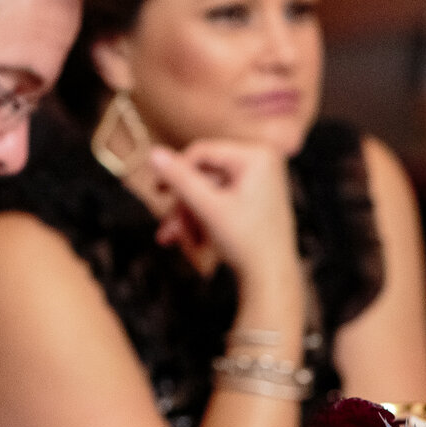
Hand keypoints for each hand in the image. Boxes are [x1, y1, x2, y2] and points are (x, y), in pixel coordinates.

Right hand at [144, 140, 298, 287]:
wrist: (271, 275)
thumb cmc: (246, 241)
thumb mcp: (207, 207)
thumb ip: (180, 178)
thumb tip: (153, 153)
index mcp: (257, 155)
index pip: (203, 151)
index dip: (175, 170)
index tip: (157, 190)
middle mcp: (263, 160)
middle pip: (205, 173)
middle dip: (183, 200)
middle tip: (164, 219)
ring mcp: (260, 178)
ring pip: (210, 188)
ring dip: (189, 211)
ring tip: (172, 236)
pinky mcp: (256, 194)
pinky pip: (221, 197)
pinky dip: (203, 214)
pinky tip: (189, 236)